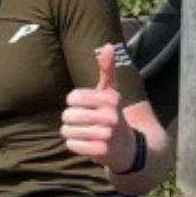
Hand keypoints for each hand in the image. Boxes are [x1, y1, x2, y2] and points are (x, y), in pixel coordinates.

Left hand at [61, 43, 131, 171]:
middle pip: (67, 115)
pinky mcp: (100, 151)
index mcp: (110, 98)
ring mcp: (106, 135)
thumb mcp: (111, 92)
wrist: (128, 146)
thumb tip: (108, 45)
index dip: (73, 103)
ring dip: (71, 132)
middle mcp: (110, 116)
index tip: (84, 106)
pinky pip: (72, 145)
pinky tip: (86, 143)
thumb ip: (107, 69)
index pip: (73, 97)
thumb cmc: (112, 114)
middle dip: (70, 119)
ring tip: (84, 132)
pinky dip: (75, 144)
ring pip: (67, 130)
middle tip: (83, 122)